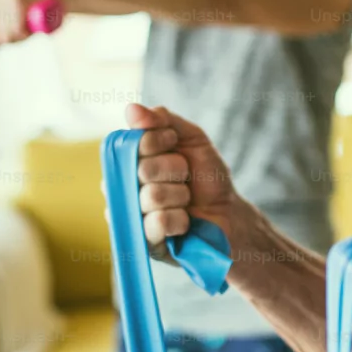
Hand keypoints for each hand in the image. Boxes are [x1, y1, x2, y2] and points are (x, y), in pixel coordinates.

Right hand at [124, 103, 244, 252]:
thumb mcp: (191, 139)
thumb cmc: (205, 177)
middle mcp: (124, 188)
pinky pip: (157, 223)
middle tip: (185, 178)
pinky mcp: (143, 243)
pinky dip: (180, 219)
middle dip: (175, 170)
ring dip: (180, 196)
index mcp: (129, 162)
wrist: (228, 213)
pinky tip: (185, 222)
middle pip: (142, 169)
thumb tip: (131, 108)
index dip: (158, 142)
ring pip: (151, 196)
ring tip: (186, 202)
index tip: (176, 145)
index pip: (130, 143)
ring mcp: (131, 216)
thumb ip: (162, 120)